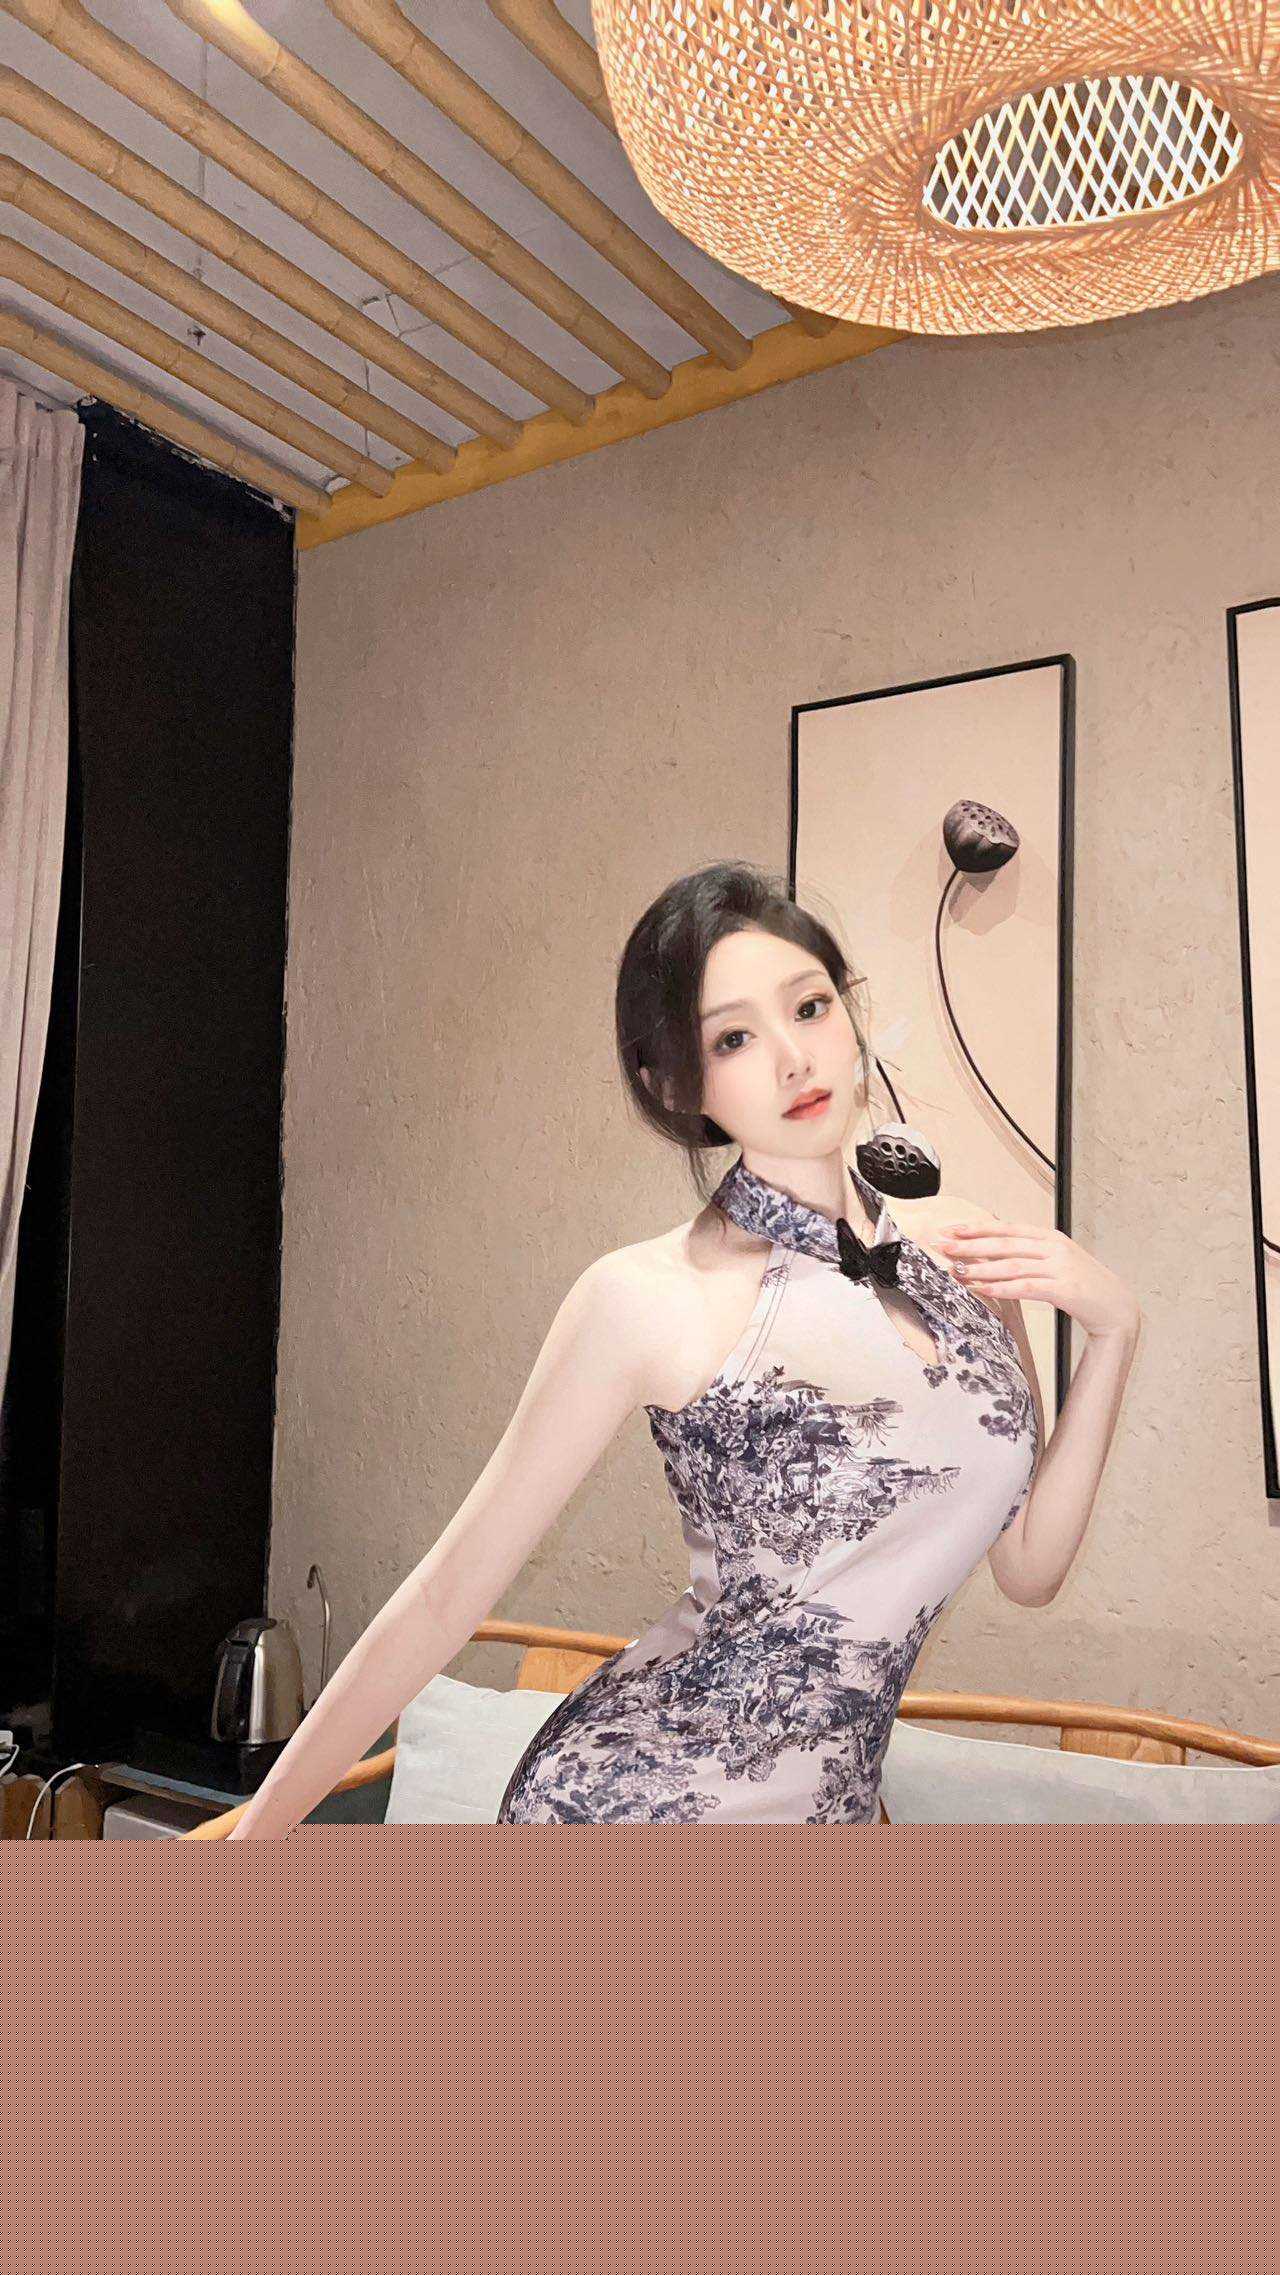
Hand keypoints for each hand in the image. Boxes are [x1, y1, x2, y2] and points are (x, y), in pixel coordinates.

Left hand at [932, 1218, 1140, 1340]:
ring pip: (1011, 1265)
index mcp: (1049, 1237)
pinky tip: (982, 1290)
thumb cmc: (1082, 1285)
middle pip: (1004, 1243)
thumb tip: (992, 1252)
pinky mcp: (1065, 1288)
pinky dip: (1001, 1288)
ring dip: (980, 1268)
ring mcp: (1060, 1267)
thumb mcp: (1056, 1261)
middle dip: (970, 1245)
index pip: (1006, 1228)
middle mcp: (1053, 1247)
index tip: (950, 1230)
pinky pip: (1026, 1287)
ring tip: (955, 1272)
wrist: (1116, 1306)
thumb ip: (1029, 1254)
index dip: (976, 1228)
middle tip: (942, 1246)